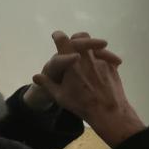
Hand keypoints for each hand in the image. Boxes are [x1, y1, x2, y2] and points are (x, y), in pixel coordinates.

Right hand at [32, 32, 143, 146]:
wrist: (107, 112)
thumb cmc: (81, 104)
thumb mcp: (60, 96)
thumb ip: (47, 84)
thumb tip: (35, 76)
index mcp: (72, 62)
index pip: (62, 41)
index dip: (58, 36)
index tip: (56, 36)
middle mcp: (86, 56)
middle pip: (81, 37)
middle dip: (77, 39)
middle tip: (73, 44)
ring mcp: (101, 59)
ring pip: (96, 44)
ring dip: (91, 46)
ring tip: (88, 56)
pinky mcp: (112, 65)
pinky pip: (107, 55)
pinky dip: (103, 57)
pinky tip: (101, 66)